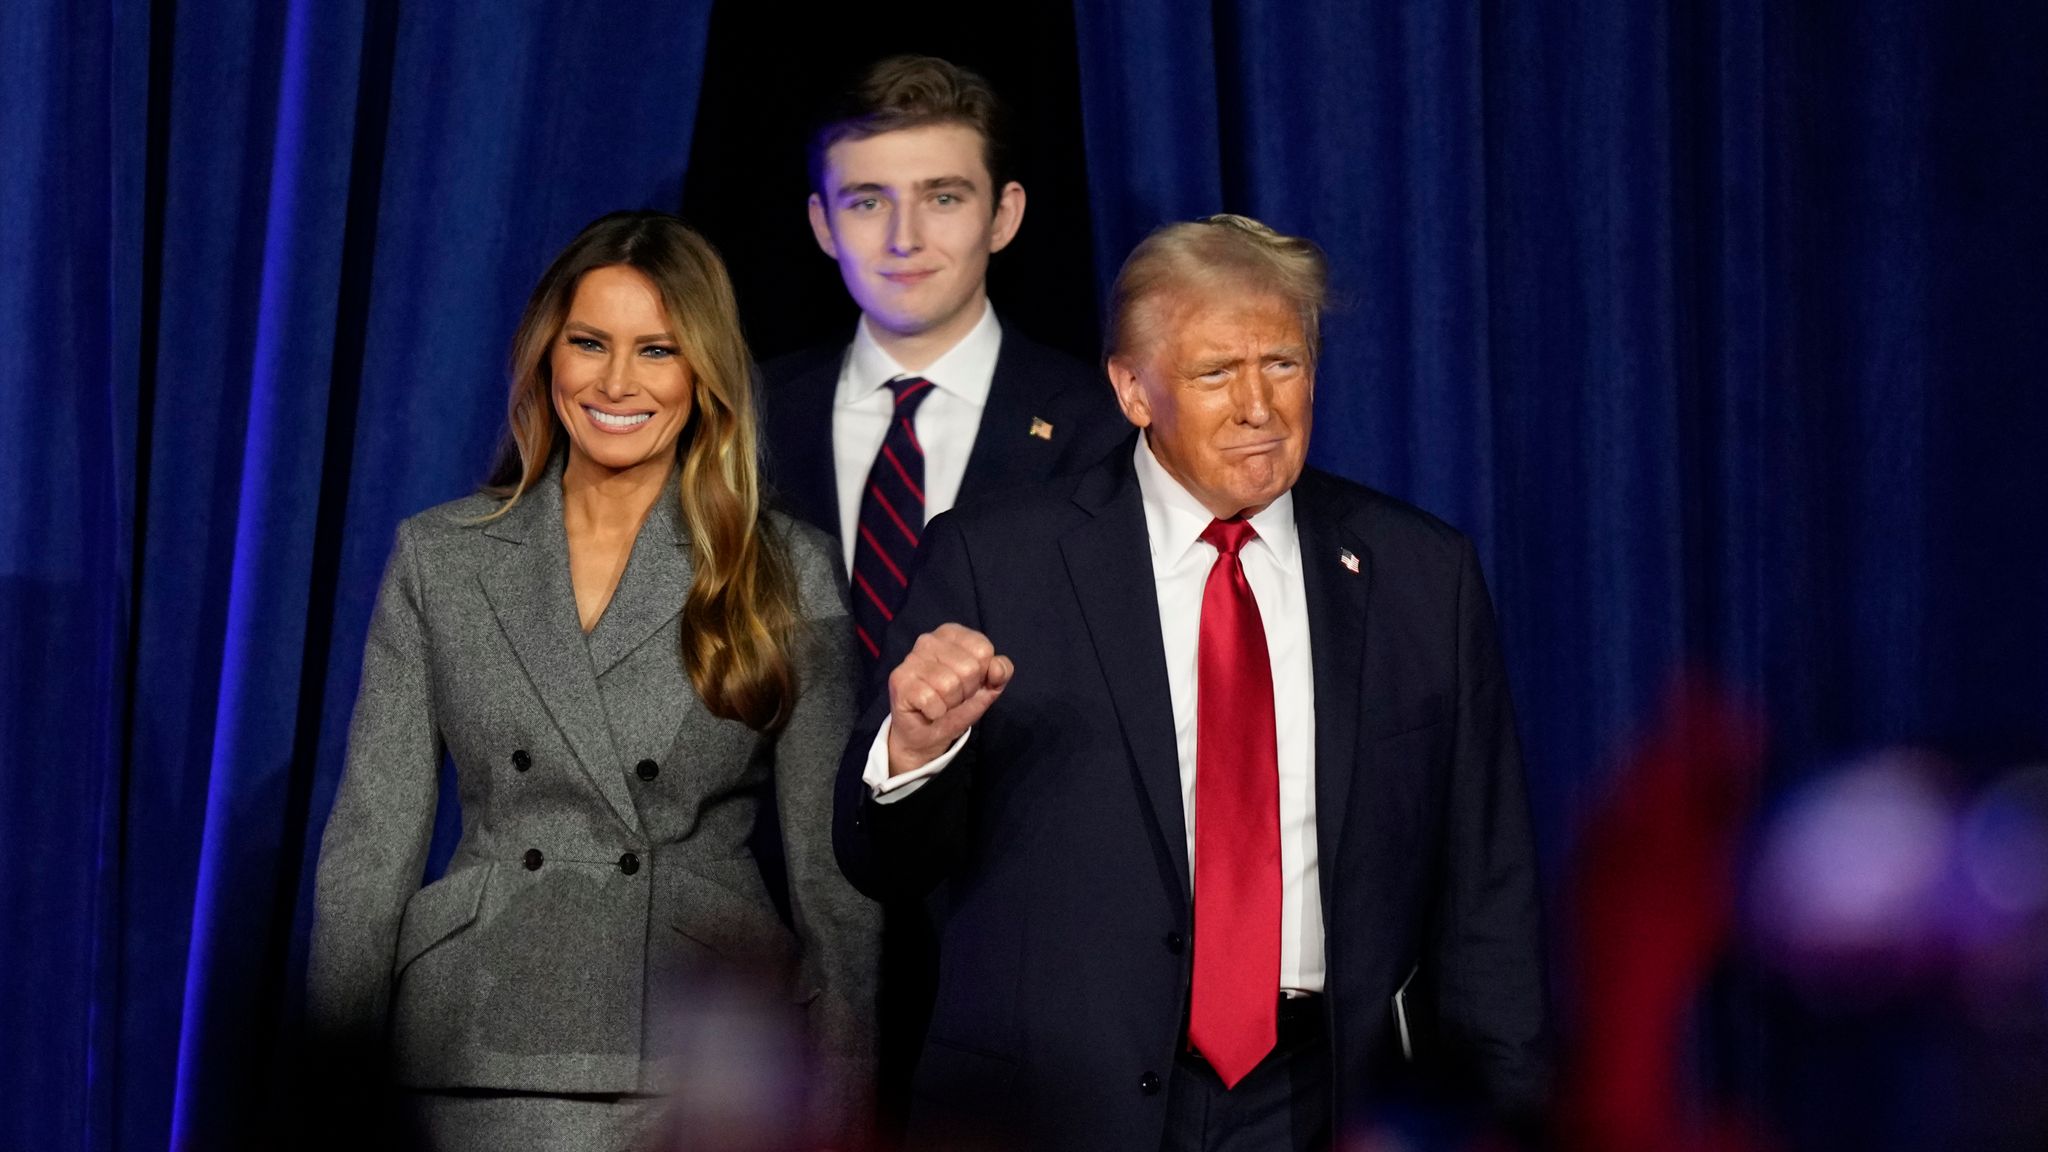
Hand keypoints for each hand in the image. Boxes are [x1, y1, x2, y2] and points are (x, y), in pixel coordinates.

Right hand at [885, 623, 1013, 775]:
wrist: (926, 734)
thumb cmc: (956, 704)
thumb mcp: (987, 687)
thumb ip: (1001, 672)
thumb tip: (997, 668)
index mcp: (952, 634)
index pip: (983, 650)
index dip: (982, 674)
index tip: (969, 683)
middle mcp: (928, 640)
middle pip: (969, 668)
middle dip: (966, 691)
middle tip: (953, 697)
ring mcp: (911, 659)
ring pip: (949, 685)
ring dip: (950, 703)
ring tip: (940, 703)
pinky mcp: (899, 680)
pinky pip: (931, 700)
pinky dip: (936, 712)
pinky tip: (928, 710)